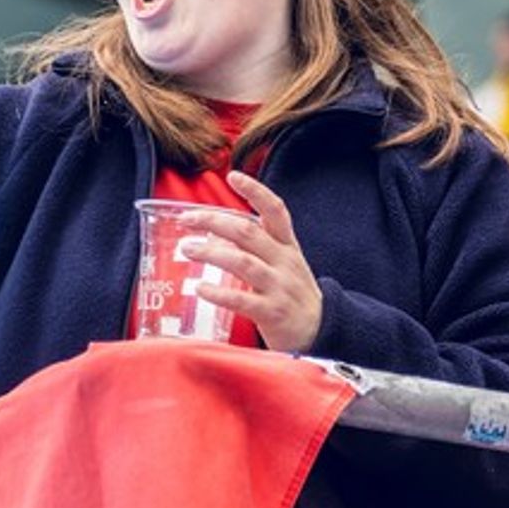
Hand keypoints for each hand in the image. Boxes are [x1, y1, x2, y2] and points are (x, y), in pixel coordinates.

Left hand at [180, 172, 323, 352]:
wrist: (321, 331)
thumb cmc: (293, 294)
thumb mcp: (284, 263)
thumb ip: (258, 246)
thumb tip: (216, 234)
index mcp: (287, 246)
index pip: (275, 210)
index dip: (256, 191)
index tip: (233, 175)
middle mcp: (284, 262)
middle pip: (248, 232)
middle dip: (214, 221)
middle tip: (186, 219)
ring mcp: (279, 287)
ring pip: (242, 262)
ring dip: (211, 253)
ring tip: (187, 249)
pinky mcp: (272, 313)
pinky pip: (242, 300)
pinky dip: (219, 293)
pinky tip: (201, 288)